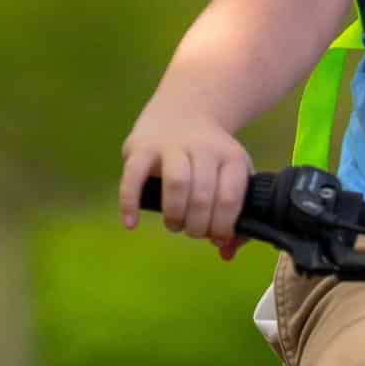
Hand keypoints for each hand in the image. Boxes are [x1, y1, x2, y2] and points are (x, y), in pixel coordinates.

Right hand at [119, 103, 252, 260]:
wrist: (184, 111)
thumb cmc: (210, 159)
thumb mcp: (231, 177)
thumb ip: (234, 216)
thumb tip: (226, 254)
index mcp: (231, 158)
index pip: (230, 199)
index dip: (222, 226)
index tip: (216, 237)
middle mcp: (204, 148)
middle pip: (202, 196)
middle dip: (196, 226)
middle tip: (191, 231)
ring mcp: (172, 145)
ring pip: (176, 183)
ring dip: (174, 215)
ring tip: (174, 224)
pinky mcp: (142, 147)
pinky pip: (133, 177)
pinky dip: (130, 203)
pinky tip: (131, 224)